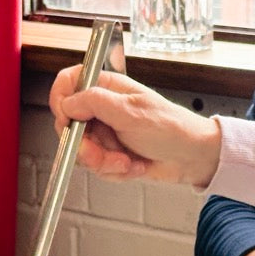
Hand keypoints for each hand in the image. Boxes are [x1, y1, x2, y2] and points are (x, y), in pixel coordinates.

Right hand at [49, 66, 221, 185]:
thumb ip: (95, 103)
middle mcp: (102, 108)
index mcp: (107, 87)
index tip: (69, 122)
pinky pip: (96, 167)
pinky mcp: (109, 153)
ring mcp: (105, 132)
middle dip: (86, 147)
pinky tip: (134, 166)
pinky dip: (114, 171)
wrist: (192, 157)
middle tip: (103, 155)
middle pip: (69, 125)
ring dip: (104, 162)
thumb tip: (68, 102)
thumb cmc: (172, 128)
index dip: (62, 102)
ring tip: (128, 162)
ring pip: (81, 151)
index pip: (68, 84)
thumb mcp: (131, 112)